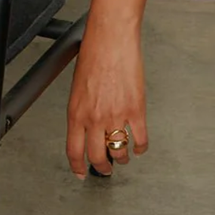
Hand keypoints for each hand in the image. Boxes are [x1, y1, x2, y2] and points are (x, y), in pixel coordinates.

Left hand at [65, 21, 149, 178]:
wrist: (110, 42)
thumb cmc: (93, 58)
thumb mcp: (77, 89)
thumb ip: (81, 111)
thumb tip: (86, 127)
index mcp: (76, 113)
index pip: (73, 150)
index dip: (77, 166)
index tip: (80, 173)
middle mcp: (94, 118)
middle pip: (97, 156)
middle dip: (101, 168)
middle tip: (105, 169)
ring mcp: (115, 116)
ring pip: (119, 151)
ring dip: (122, 158)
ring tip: (123, 157)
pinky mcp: (135, 110)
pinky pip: (140, 139)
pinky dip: (141, 147)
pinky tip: (140, 147)